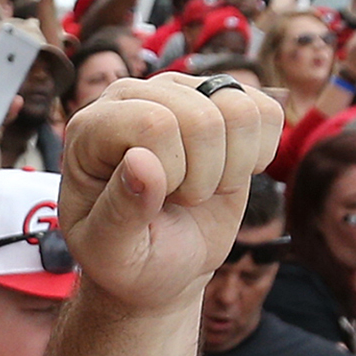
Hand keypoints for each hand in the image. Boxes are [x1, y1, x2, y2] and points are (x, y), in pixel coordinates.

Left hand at [58, 75, 283, 315]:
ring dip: (231, 168)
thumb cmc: (128, 258)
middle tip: (176, 200)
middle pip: (203, 118)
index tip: (149, 206)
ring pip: (240, 111)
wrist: (161, 262)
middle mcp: (132, 96)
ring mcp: (179, 93)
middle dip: (201, 179)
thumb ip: (118, 213)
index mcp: (90, 129)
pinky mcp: (220, 101)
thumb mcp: (110, 253)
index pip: (155, 124)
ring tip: (199, 188)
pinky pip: (265, 112)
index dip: (170, 176)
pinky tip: (227, 175)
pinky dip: (258, 155)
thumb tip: (141, 161)